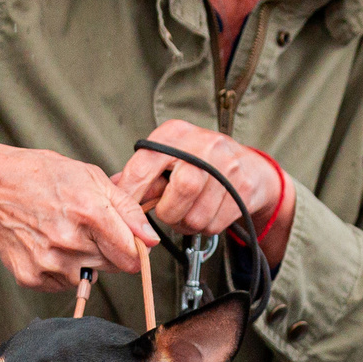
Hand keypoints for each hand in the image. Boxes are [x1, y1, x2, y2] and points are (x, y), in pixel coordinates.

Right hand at [0, 141, 157, 292]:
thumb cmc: (40, 176)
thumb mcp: (91, 177)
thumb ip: (127, 209)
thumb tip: (151, 239)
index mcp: (89, 212)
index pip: (131, 253)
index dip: (135, 248)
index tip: (129, 242)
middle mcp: (69, 241)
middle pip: (113, 266)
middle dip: (109, 250)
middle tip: (87, 228)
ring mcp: (48, 262)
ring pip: (89, 276)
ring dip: (84, 260)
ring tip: (64, 234)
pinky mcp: (31, 277)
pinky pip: (63, 283)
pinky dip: (61, 269)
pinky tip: (48, 245)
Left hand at [112, 121, 294, 260]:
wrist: (250, 168)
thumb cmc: (199, 162)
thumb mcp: (169, 156)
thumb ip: (141, 172)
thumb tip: (112, 194)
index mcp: (176, 134)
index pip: (144, 165)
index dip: (131, 193)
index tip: (124, 210)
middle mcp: (204, 145)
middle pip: (181, 189)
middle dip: (168, 211)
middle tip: (168, 212)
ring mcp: (228, 167)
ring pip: (196, 215)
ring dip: (185, 223)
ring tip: (188, 211)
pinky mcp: (243, 190)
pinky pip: (212, 224)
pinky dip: (204, 227)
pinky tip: (206, 213)